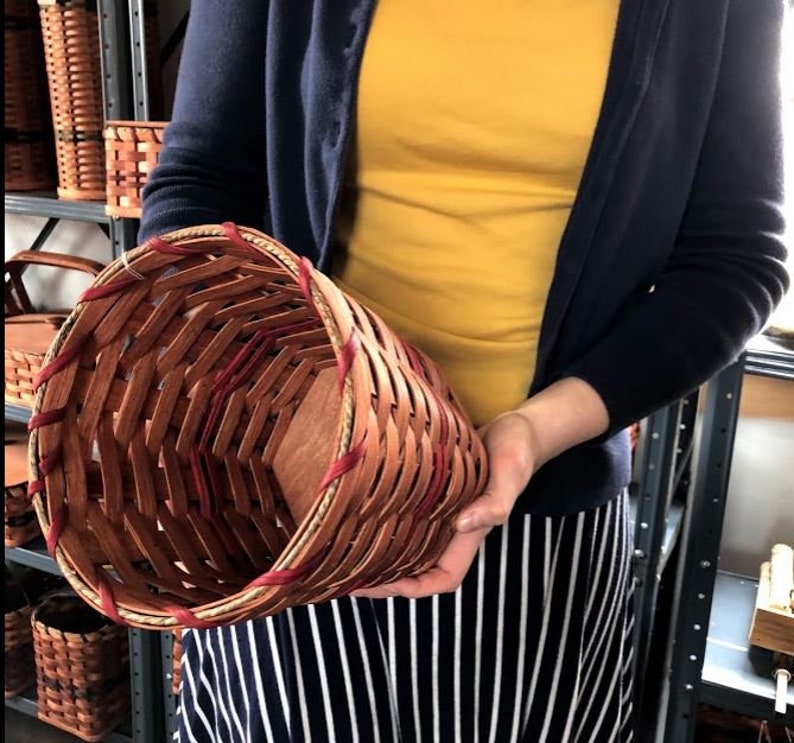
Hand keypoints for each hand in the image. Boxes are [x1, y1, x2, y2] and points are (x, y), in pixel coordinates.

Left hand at [350, 409, 537, 599]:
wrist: (514, 427)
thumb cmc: (516, 451)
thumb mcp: (510, 474)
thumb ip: (494, 503)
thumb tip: (463, 523)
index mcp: (470, 534)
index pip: (443, 578)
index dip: (413, 588)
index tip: (380, 584)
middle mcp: (452, 528)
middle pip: (416, 567)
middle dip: (383, 576)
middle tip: (345, 574)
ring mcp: (441, 511)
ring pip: (407, 542)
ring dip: (380, 550)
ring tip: (344, 549)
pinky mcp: (432, 491)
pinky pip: (406, 513)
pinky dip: (385, 517)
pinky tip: (362, 510)